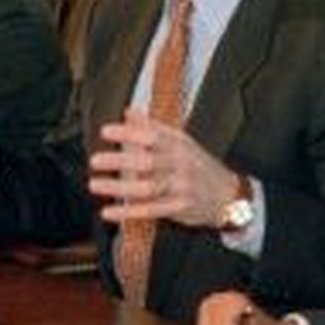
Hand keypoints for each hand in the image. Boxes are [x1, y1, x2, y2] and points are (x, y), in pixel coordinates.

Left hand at [89, 107, 237, 227]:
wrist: (229, 194)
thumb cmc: (198, 166)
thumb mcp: (181, 142)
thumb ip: (153, 127)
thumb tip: (129, 111)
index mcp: (179, 144)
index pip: (152, 135)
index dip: (128, 133)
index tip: (105, 132)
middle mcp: (180, 164)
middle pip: (147, 161)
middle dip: (119, 160)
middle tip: (95, 161)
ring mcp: (181, 187)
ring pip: (147, 187)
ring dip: (119, 187)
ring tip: (95, 185)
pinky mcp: (180, 208)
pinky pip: (150, 211)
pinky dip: (128, 212)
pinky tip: (109, 212)